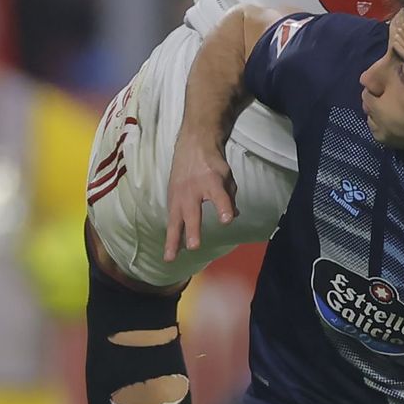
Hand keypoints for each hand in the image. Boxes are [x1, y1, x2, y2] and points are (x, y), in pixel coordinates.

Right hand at [164, 132, 236, 260]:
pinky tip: (171, 251)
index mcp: (212, 181)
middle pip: (192, 212)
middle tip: (194, 246)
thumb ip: (229, 197)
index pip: (219, 196)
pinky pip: (171, 220)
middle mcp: (193, 189)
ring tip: (170, 258)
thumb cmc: (213, 164)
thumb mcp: (227, 177)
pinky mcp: (171, 199)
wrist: (193, 145)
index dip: (223, 208)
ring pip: (175, 220)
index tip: (226, 220)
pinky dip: (171, 236)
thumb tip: (233, 216)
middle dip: (193, 230)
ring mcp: (179, 195)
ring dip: (173, 240)